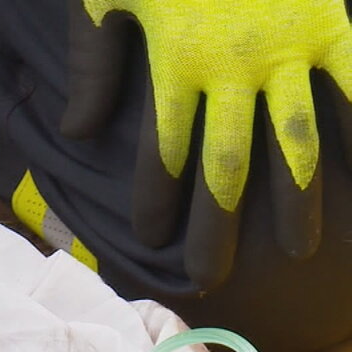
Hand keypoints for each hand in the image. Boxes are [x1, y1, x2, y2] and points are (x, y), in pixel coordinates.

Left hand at [62, 0, 351, 289]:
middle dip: (215, 226)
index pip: (160, 152)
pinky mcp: (334, 25)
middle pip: (226, 166)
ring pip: (297, 143)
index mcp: (176, 62)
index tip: (146, 240)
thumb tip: (75, 132)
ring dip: (297, 201)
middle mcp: (234, 68)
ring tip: (299, 248)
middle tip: (207, 275)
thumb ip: (92, 64)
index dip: (154, 200)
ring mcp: (292, 48)